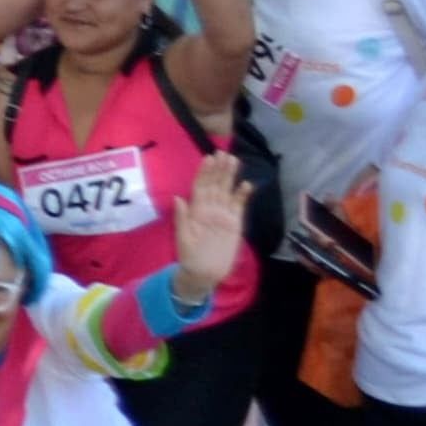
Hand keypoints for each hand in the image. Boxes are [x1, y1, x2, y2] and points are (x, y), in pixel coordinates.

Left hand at [169, 152, 246, 302]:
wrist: (204, 274)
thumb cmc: (189, 256)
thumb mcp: (183, 238)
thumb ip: (182, 218)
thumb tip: (178, 197)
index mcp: (195, 211)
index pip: (200, 187)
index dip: (204, 172)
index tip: (208, 158)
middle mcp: (210, 209)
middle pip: (215, 185)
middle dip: (219, 169)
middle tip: (224, 152)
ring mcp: (223, 215)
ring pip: (227, 191)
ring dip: (231, 177)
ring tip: (235, 161)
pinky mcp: (235, 224)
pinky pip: (239, 206)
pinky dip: (243, 195)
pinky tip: (246, 185)